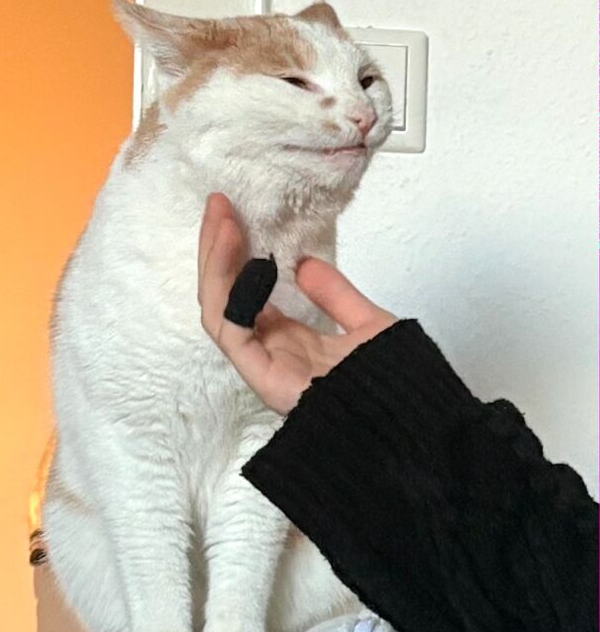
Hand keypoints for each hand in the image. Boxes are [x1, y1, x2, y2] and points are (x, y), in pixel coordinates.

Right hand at [198, 193, 396, 414]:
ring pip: (219, 311)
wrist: (416, 426)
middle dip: (217, 250)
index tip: (237, 214)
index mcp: (291, 346)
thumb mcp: (367, 325)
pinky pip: (231, 330)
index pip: (247, 296)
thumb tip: (305, 264)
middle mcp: (272, 356)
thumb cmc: (397, 387)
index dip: (238, 256)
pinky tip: (236, 252)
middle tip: (218, 205)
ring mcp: (265, 368)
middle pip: (225, 299)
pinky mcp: (265, 378)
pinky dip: (226, 289)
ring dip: (215, 262)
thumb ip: (336, 296)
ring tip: (222, 220)